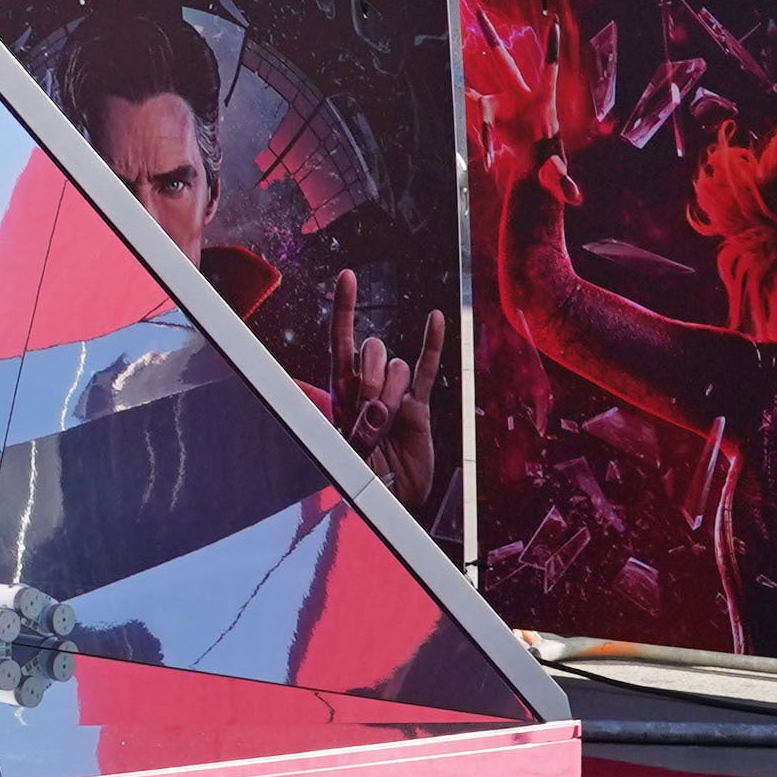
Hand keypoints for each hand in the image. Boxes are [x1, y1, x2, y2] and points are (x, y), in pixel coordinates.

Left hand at [330, 270, 447, 513]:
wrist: (391, 501)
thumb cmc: (360, 479)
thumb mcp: (348, 457)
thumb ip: (361, 431)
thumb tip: (380, 406)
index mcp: (339, 393)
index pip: (340, 341)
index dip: (344, 309)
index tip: (348, 276)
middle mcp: (365, 385)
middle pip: (371, 354)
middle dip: (371, 380)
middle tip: (370, 416)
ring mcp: (393, 392)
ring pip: (397, 367)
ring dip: (393, 394)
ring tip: (388, 427)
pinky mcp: (419, 405)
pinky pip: (426, 368)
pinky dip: (432, 343)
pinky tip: (436, 317)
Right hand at [470, 0, 596, 209]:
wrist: (533, 173)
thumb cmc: (551, 170)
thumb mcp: (558, 176)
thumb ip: (565, 184)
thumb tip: (575, 197)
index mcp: (541, 103)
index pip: (548, 70)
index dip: (551, 48)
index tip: (555, 23)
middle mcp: (518, 97)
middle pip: (502, 61)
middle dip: (490, 35)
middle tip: (478, 11)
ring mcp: (501, 105)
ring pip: (476, 89)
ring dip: (460, 77)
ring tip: (445, 66)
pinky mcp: (487, 116)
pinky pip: (470, 113)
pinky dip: (464, 120)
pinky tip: (453, 114)